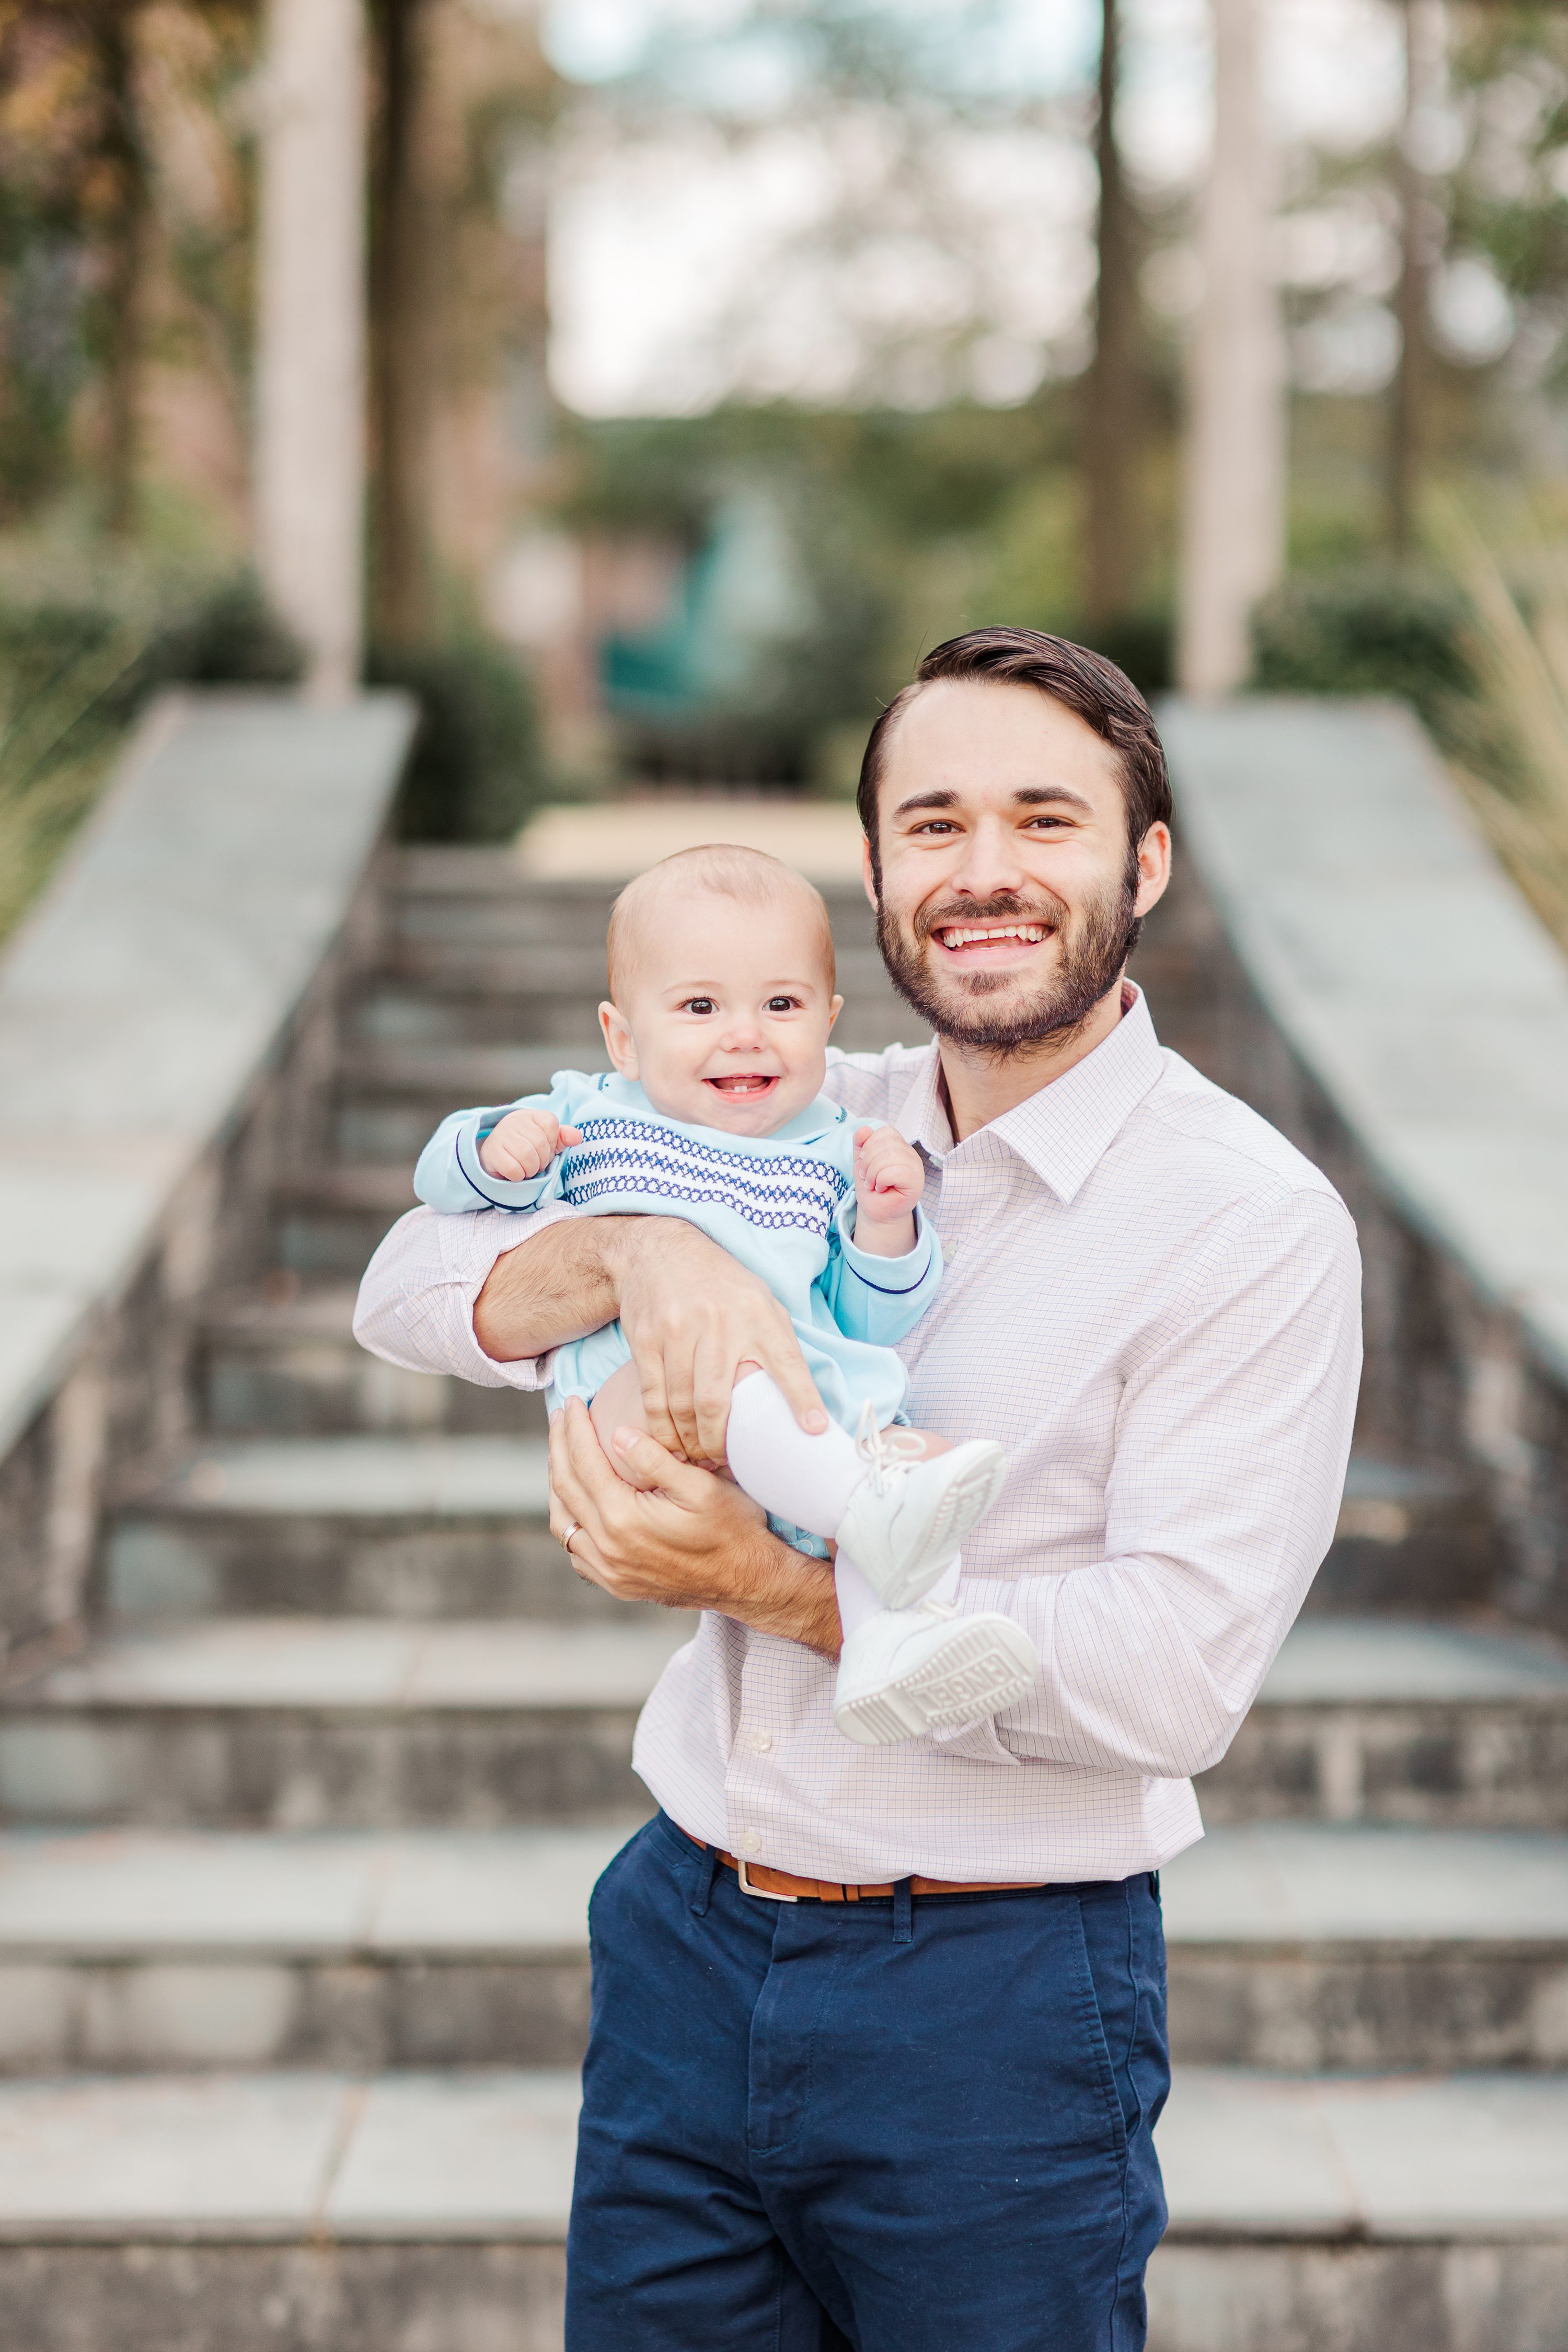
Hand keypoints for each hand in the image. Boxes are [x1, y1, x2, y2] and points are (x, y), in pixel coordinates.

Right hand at [477, 1108, 581, 1181]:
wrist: (495, 1153)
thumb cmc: (526, 1146)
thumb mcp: (547, 1140)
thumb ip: (563, 1138)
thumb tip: (578, 1137)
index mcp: (531, 1115)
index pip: (551, 1125)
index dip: (553, 1143)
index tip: (546, 1150)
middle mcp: (515, 1121)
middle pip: (540, 1143)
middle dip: (543, 1160)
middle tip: (537, 1164)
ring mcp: (501, 1135)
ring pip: (527, 1156)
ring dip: (531, 1169)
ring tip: (528, 1169)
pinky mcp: (492, 1152)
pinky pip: (513, 1169)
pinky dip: (519, 1176)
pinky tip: (516, 1173)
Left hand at [548, 1399, 841, 1653]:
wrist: (748, 1582)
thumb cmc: (732, 1529)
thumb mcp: (702, 1486)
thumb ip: (656, 1459)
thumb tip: (618, 1433)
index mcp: (623, 1518)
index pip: (583, 1462)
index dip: (574, 1427)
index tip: (572, 1401)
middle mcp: (607, 1548)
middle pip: (565, 1488)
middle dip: (558, 1447)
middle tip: (560, 1418)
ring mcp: (609, 1571)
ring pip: (562, 1522)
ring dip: (557, 1484)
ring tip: (561, 1453)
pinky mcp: (616, 1583)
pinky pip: (576, 1550)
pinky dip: (569, 1520)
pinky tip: (577, 1501)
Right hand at [615, 1220, 828, 1462]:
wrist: (659, 1252)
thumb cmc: (720, 1285)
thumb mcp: (760, 1301)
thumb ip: (778, 1344)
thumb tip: (805, 1401)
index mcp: (758, 1314)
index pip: (787, 1361)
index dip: (802, 1398)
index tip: (815, 1430)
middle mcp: (719, 1323)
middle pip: (717, 1402)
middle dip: (720, 1444)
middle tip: (727, 1463)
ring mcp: (678, 1331)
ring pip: (682, 1405)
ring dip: (690, 1442)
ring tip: (700, 1458)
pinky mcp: (646, 1340)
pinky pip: (653, 1397)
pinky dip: (662, 1428)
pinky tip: (671, 1442)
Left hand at [852, 1124, 922, 1235]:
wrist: (876, 1212)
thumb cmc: (871, 1187)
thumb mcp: (861, 1162)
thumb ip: (860, 1144)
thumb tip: (864, 1129)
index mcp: (900, 1146)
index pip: (886, 1132)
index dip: (870, 1145)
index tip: (865, 1163)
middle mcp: (911, 1155)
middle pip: (887, 1143)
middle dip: (868, 1161)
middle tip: (867, 1177)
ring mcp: (916, 1168)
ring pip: (891, 1156)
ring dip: (873, 1173)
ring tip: (873, 1184)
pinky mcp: (916, 1183)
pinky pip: (895, 1172)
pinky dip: (881, 1181)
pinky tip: (881, 1189)